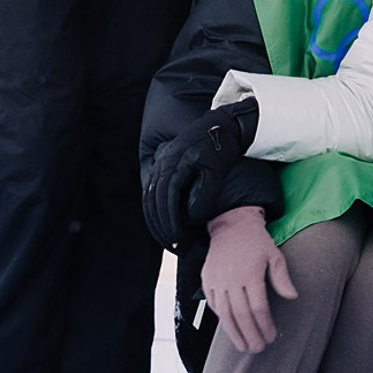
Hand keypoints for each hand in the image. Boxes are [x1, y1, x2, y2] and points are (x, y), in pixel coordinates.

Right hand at [142, 97, 261, 247]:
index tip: (179, 241)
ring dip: (157, 223)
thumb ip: (204, 196)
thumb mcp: (217, 172)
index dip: (170, 223)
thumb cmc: (222, 147)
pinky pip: (152, 193)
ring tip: (172, 242)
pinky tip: (167, 225)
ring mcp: (160, 164)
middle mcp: (162, 163)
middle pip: (152, 203)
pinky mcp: (163, 166)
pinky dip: (157, 212)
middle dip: (162, 228)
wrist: (223, 124)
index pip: (165, 200)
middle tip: (177, 247)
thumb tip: (190, 220)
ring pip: (149, 200)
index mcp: (173, 163)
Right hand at [200, 205, 297, 353]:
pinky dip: (221, 319)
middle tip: (258, 349)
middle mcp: (232, 280)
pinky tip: (230, 328)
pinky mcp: (207, 280)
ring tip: (243, 347)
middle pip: (241, 315)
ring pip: (225, 315)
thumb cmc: (256, 241)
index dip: (265, 325)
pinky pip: (213, 305)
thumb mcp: (274, 254)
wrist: (232, 224)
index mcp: (251, 274)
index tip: (271, 337)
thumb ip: (281, 277)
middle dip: (250, 335)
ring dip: (234, 334)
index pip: (258, 308)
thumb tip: (293, 297)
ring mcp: (217, 281)